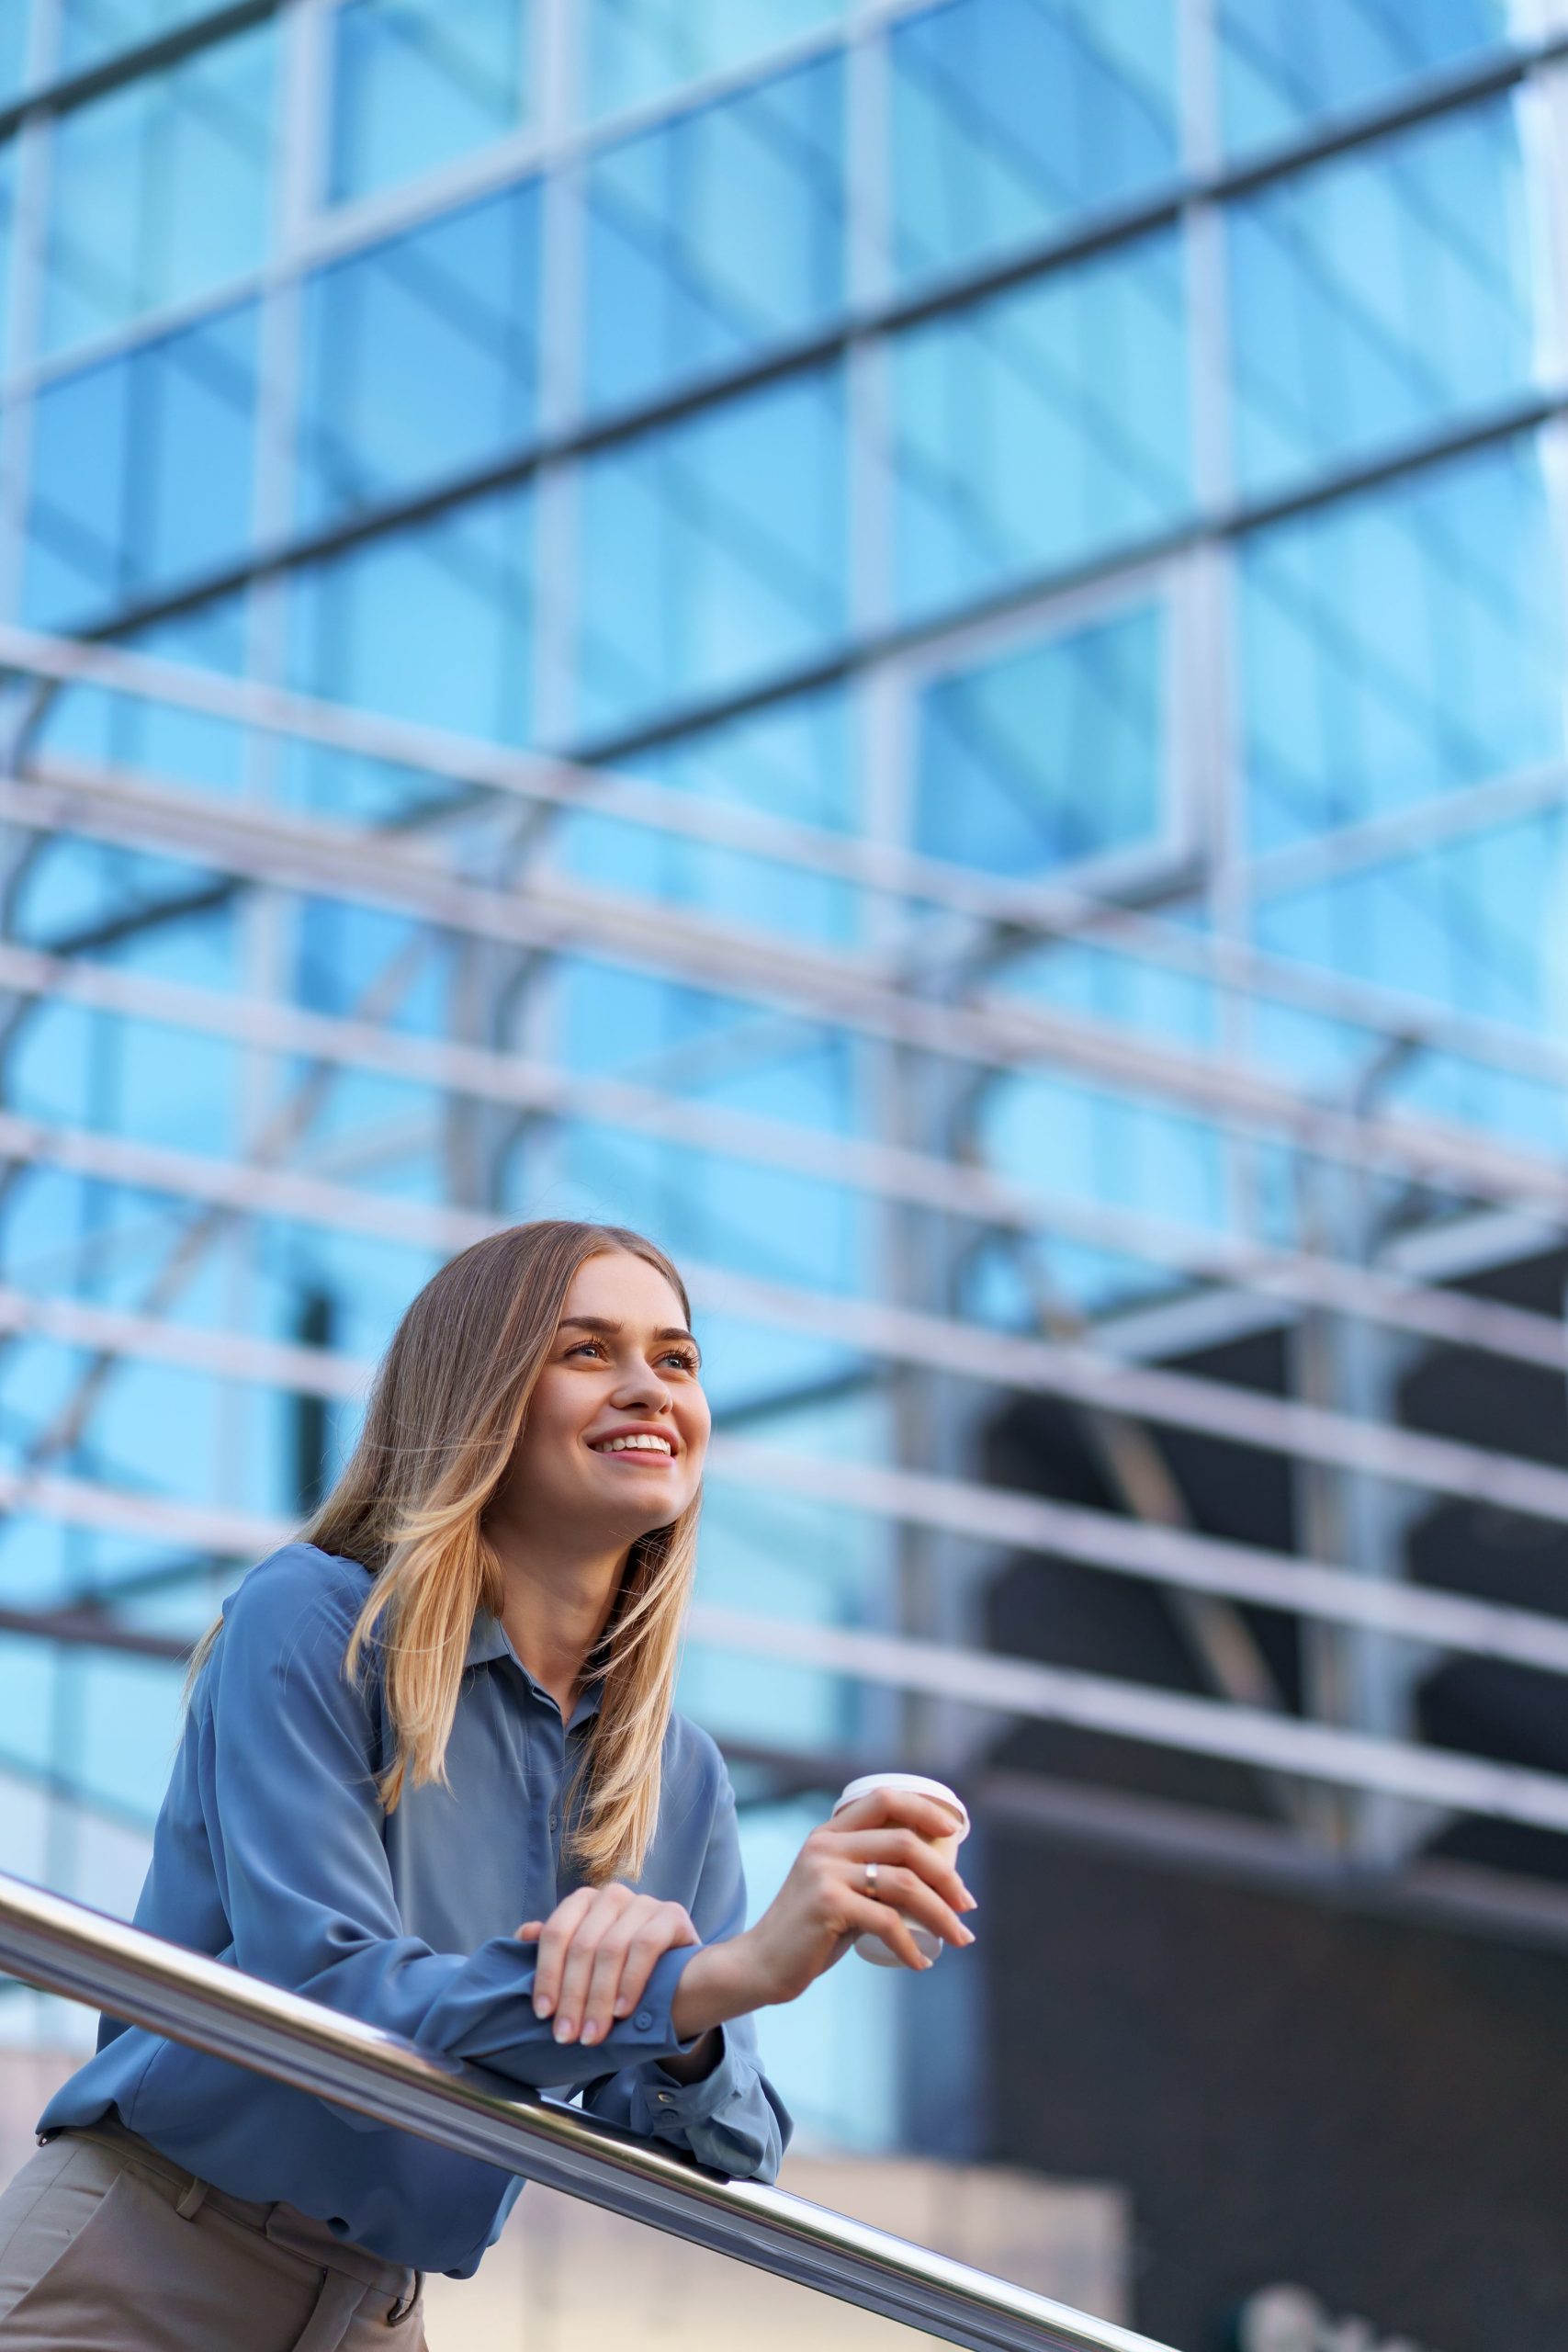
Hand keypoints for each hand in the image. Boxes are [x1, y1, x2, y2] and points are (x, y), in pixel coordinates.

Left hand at [516, 1884, 698, 2048]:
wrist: (676, 1968)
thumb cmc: (619, 1965)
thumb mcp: (585, 1955)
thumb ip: (556, 1945)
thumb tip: (524, 1934)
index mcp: (583, 1901)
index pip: (556, 1933)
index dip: (547, 1974)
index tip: (543, 2014)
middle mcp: (611, 1895)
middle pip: (582, 1946)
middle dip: (572, 1997)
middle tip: (567, 2036)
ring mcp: (643, 1902)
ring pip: (611, 1949)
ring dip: (599, 1998)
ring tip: (592, 2034)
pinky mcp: (671, 1915)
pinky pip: (645, 1947)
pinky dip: (630, 1982)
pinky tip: (622, 2012)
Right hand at [746, 1786, 976, 2000]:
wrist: (761, 1964)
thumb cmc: (810, 1931)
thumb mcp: (836, 1888)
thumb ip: (867, 1875)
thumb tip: (929, 1880)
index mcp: (830, 1834)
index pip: (883, 1799)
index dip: (924, 1809)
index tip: (955, 1831)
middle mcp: (826, 1845)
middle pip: (905, 1843)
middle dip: (946, 1875)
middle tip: (967, 1905)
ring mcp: (825, 1873)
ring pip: (904, 1884)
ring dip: (941, 1914)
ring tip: (959, 1937)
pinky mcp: (827, 1904)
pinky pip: (887, 1921)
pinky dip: (910, 1945)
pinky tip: (920, 1962)